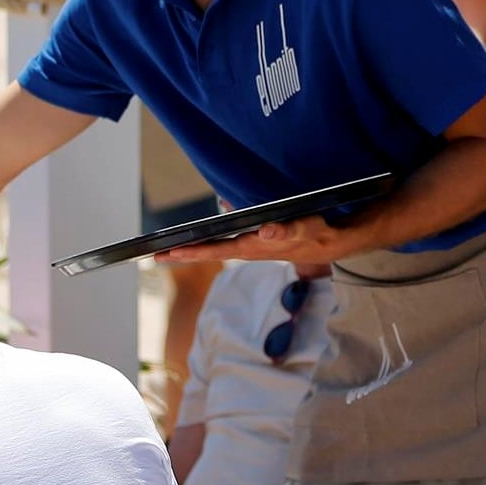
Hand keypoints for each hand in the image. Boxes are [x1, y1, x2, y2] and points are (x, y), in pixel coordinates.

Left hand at [156, 214, 359, 266]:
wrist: (331, 242)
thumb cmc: (314, 232)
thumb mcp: (303, 228)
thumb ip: (284, 231)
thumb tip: (264, 231)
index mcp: (253, 246)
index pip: (216, 249)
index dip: (192, 251)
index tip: (169, 252)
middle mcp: (248, 249)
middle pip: (209, 252)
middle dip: (182, 254)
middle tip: (154, 256)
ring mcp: (251, 248)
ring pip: (215, 249)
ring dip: (192, 250)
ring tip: (167, 250)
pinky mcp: (256, 244)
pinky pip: (227, 244)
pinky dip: (209, 243)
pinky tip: (196, 239)